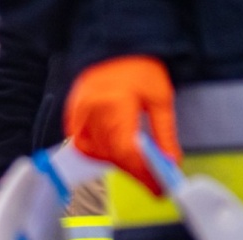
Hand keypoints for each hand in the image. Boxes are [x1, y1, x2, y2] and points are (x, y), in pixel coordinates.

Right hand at [65, 55, 181, 195]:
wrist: (114, 49)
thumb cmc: (137, 68)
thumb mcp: (159, 99)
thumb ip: (163, 134)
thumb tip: (170, 163)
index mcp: (113, 105)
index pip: (126, 151)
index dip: (143, 173)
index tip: (159, 188)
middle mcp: (90, 114)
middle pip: (113, 156)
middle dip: (136, 172)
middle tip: (155, 182)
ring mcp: (78, 118)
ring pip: (99, 155)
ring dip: (120, 163)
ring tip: (141, 164)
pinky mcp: (72, 120)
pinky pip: (86, 147)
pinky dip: (104, 153)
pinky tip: (119, 150)